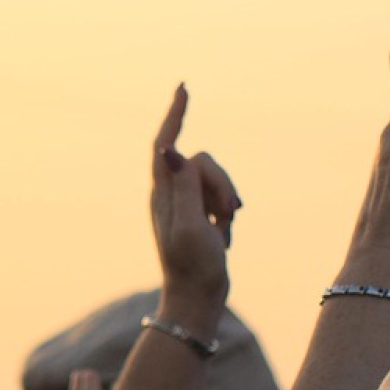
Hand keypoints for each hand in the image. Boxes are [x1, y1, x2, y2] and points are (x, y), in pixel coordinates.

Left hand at [151, 85, 239, 308]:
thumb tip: (172, 151)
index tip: (183, 89)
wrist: (197, 300)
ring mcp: (185, 206)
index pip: (164, 144)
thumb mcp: (190, 228)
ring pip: (215, 179)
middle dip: (221, 182)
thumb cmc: (193, 268)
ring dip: (227, 199)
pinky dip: (227, 214)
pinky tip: (224, 237)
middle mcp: (170, 196)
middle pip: (202, 163)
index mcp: (162, 195)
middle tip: (227, 215)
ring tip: (225, 229)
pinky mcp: (200, 217)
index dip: (174, 116)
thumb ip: (184, 188)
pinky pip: (221, 198)